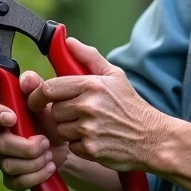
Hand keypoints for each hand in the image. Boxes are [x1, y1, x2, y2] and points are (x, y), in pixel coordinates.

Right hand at [0, 70, 70, 190]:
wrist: (64, 145)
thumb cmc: (51, 119)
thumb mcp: (48, 102)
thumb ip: (38, 87)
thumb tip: (25, 79)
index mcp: (4, 114)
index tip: (12, 118)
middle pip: (0, 144)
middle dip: (26, 146)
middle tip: (45, 141)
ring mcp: (2, 158)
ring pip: (9, 165)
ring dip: (34, 162)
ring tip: (49, 155)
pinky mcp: (10, 177)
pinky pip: (15, 182)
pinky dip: (35, 177)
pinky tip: (49, 168)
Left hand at [31, 37, 169, 171]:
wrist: (152, 137)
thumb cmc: (131, 105)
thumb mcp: (115, 75)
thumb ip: (89, 57)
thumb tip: (68, 42)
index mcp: (91, 85)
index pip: (50, 88)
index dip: (38, 95)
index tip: (37, 99)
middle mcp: (88, 106)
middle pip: (53, 111)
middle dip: (61, 113)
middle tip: (78, 113)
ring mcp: (88, 129)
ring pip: (60, 130)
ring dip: (70, 130)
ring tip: (90, 126)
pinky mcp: (90, 149)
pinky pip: (71, 146)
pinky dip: (80, 145)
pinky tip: (96, 139)